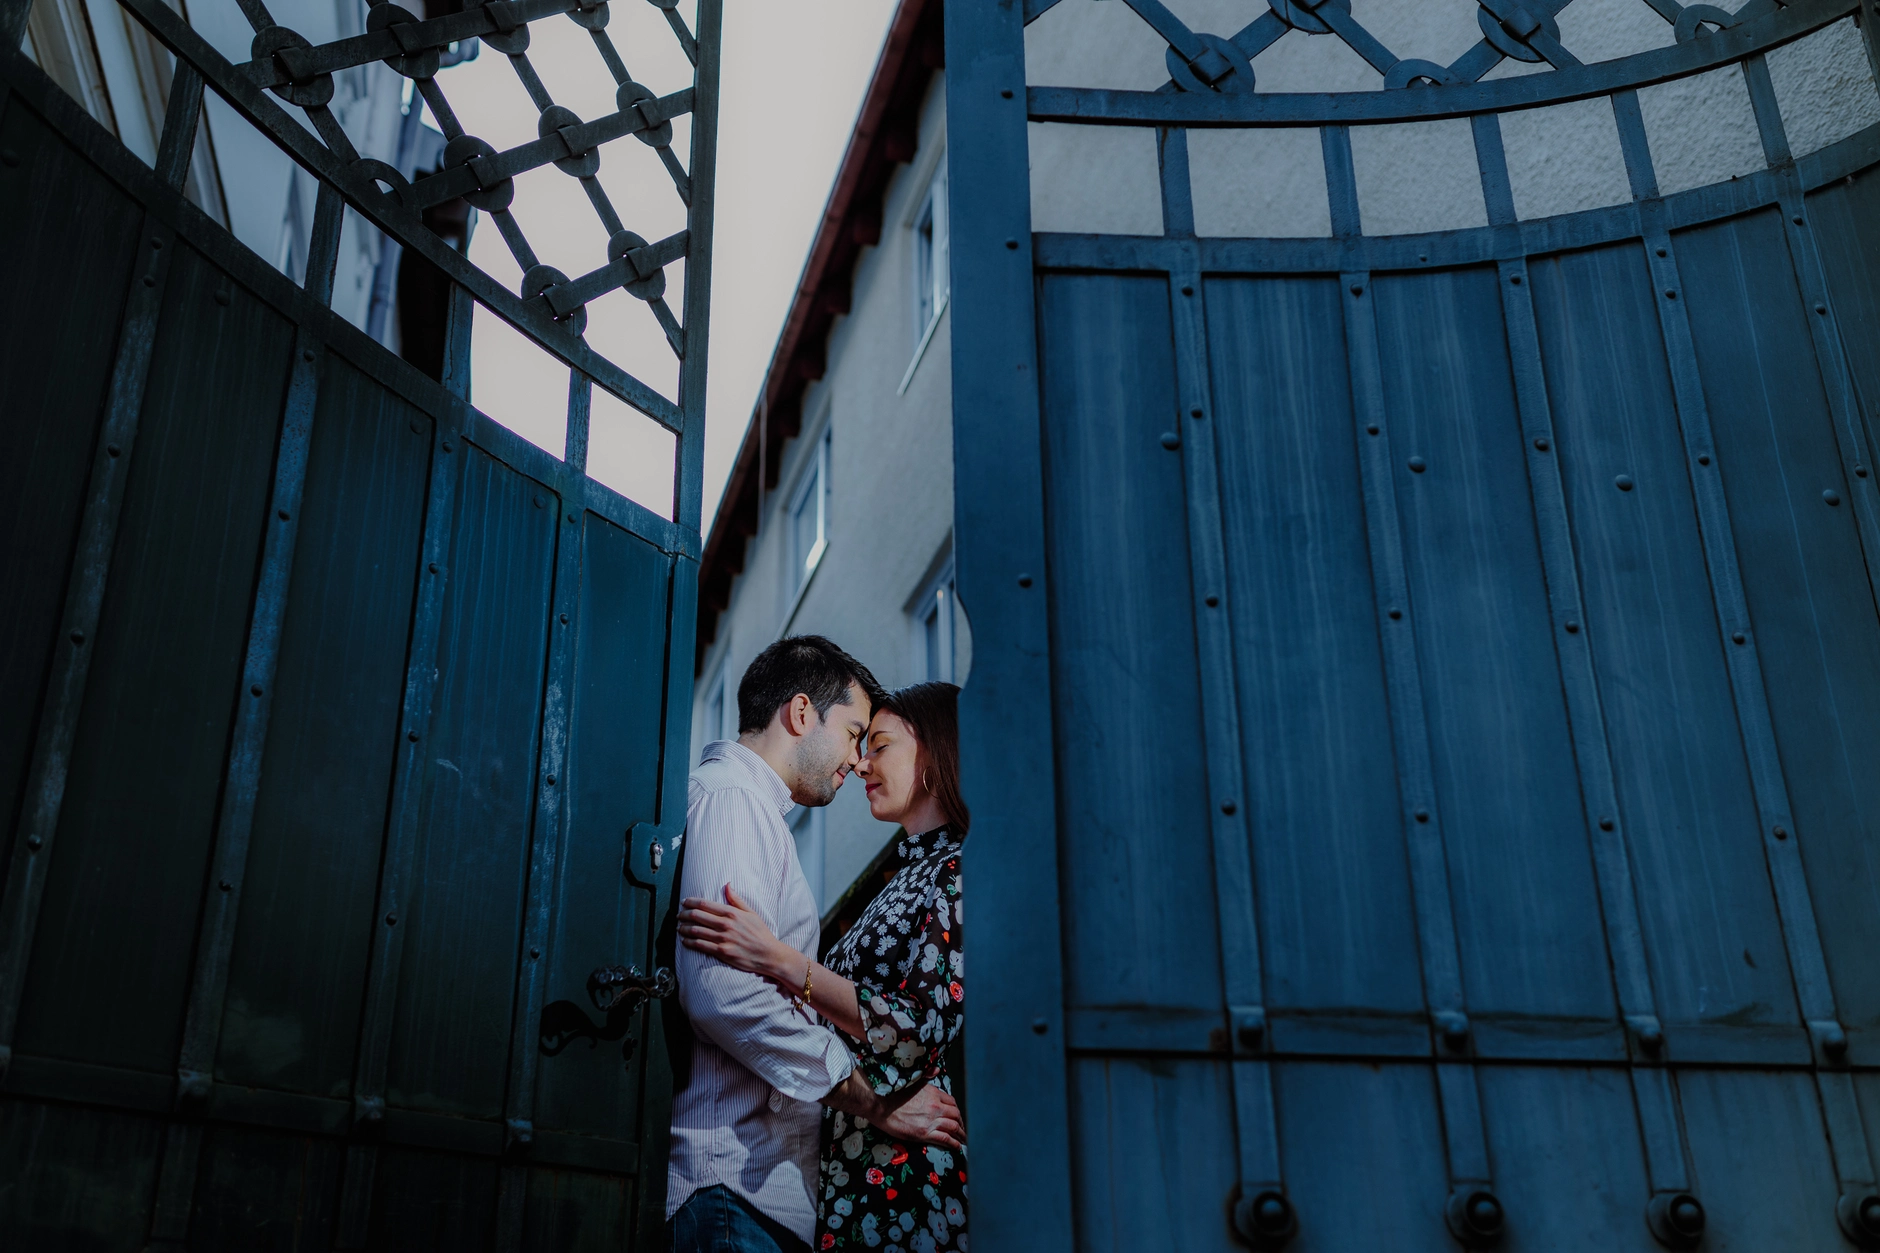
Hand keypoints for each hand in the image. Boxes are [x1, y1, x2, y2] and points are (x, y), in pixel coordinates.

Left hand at [679, 884, 794, 983]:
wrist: (768, 954)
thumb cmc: (760, 933)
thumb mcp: (751, 912)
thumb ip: (736, 899)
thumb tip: (727, 884)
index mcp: (732, 913)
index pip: (705, 904)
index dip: (691, 902)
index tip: (684, 902)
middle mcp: (725, 924)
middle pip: (697, 916)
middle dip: (684, 914)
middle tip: (679, 914)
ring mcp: (723, 939)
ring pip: (696, 931)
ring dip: (684, 928)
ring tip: (679, 927)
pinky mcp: (721, 952)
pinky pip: (700, 946)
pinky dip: (689, 942)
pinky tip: (685, 941)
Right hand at [877, 1083, 963, 1149]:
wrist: (880, 1105)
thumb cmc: (893, 1093)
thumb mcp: (913, 1080)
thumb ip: (927, 1076)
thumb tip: (936, 1069)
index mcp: (933, 1093)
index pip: (952, 1102)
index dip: (956, 1110)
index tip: (957, 1116)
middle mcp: (935, 1106)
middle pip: (956, 1115)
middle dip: (961, 1123)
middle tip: (962, 1129)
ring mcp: (931, 1120)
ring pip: (954, 1127)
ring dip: (961, 1134)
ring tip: (963, 1140)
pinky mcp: (925, 1133)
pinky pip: (945, 1139)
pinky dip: (954, 1144)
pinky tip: (957, 1147)